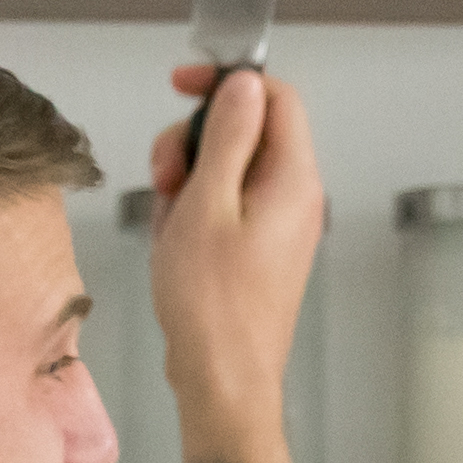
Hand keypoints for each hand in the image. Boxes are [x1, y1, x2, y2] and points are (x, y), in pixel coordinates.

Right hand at [147, 63, 320, 462]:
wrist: (223, 379)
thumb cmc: (211, 305)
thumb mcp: (206, 203)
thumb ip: (226, 137)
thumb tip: (243, 85)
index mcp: (293, 178)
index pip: (275, 96)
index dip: (228, 82)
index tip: (182, 86)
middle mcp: (296, 197)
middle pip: (248, 130)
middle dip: (196, 140)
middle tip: (166, 176)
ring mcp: (281, 225)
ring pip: (231, 168)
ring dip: (190, 179)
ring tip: (169, 219)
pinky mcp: (262, 249)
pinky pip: (228, 205)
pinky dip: (196, 210)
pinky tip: (177, 240)